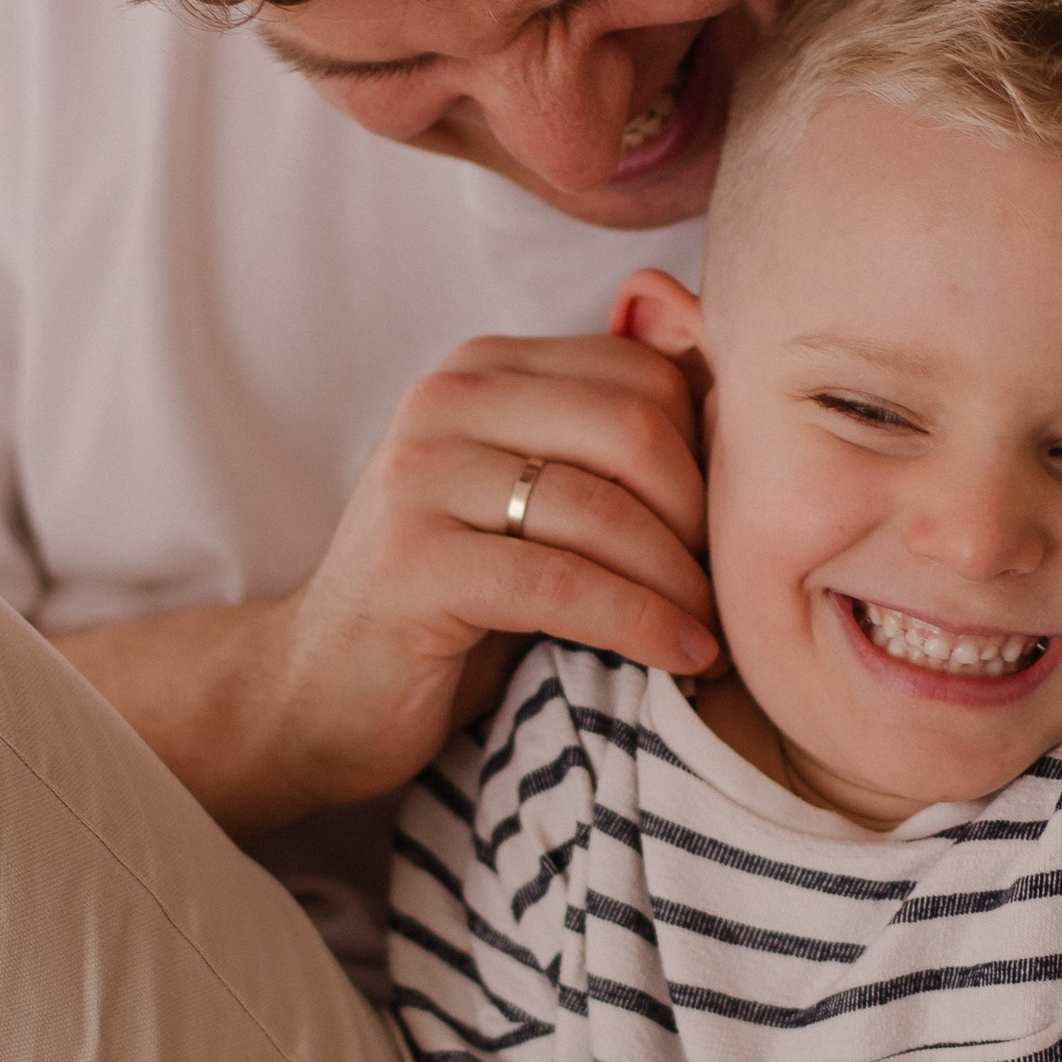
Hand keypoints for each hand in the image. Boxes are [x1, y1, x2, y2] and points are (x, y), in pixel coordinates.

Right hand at [269, 331, 718, 809]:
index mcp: (486, 370)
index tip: (736, 531)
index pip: (643, 373)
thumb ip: (613, 449)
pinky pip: (560, 584)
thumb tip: (742, 395)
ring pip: (601, 507)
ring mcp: (419, 478)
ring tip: (716, 635)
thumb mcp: (539, 506)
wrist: (320, 691)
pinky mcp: (411, 564)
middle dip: (702, 516)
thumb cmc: (458, 603)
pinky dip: (638, 623)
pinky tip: (682, 658)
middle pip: (631, 427)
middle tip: (732, 589)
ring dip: (680, 582)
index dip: (711, 453)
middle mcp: (446, 401)